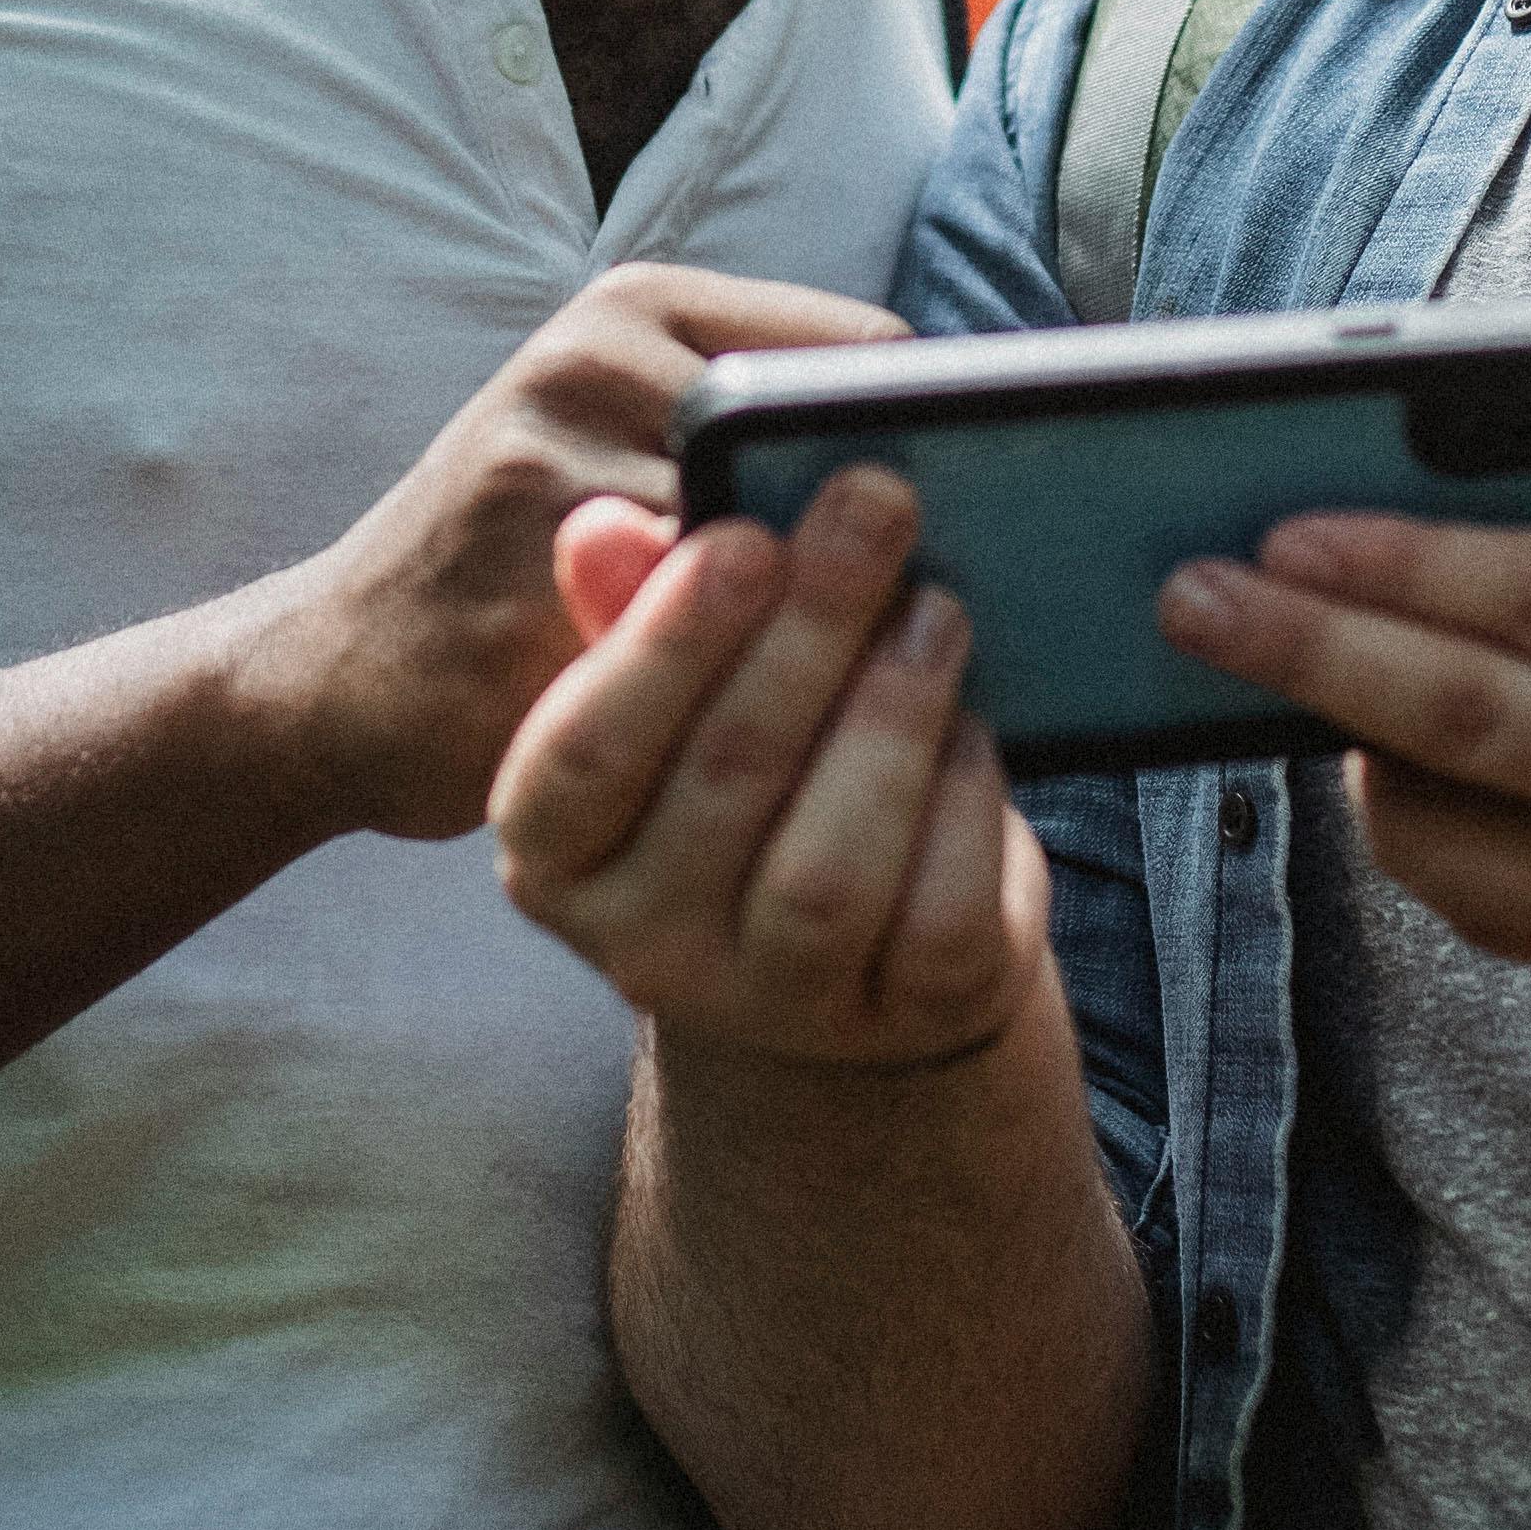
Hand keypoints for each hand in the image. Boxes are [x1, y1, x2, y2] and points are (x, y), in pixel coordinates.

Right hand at [242, 264, 896, 843]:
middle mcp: (591, 362)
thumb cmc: (518, 564)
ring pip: (771, 560)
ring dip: (837, 633)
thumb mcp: (622, 446)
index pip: (865, 348)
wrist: (334, 674)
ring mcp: (550, 475)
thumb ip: (752, 440)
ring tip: (886, 694)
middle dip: (893, 544)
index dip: (940, 447)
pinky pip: (699, 658)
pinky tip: (799, 752)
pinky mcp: (527, 601)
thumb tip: (954, 490)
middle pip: (828, 446)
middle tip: (955, 625)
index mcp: (637, 308)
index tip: (998, 525)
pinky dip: (762, 702)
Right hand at [495, 464, 1047, 1072]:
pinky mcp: (904, 1018)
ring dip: (891, 717)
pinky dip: (966, 805)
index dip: (667, 641)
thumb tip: (600, 530)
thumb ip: (639, 611)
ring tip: (935, 611)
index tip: (746, 537)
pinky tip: (973, 728)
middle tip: (875, 511)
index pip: (584, 751)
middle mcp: (644, 946)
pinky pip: (939, 917)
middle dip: (809, 632)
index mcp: (557, 851)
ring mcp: (773, 1002)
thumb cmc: (758, 770)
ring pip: (829, 872)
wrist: (862, 933)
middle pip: (723, 782)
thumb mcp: (686, 691)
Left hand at [1150, 365, 1530, 1051]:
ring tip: (1307, 671)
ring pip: (1448, 837)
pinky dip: (1421, 835)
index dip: (1396, 559)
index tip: (1276, 521)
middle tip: (1188, 597)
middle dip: (1304, 651)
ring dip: (1350, 751)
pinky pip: (1489, 911)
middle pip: (1463, 719)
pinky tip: (1402, 765)